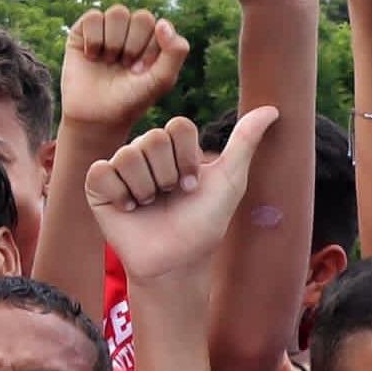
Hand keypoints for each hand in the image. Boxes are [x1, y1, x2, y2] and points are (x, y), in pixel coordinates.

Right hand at [58, 5, 189, 128]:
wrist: (95, 116)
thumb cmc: (131, 99)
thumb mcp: (161, 80)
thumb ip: (175, 52)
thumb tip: (162, 22)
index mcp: (154, 39)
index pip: (160, 27)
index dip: (150, 51)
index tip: (141, 73)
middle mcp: (132, 30)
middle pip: (142, 17)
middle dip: (134, 46)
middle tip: (125, 68)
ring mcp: (108, 28)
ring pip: (118, 13)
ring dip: (114, 42)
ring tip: (109, 61)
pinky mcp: (83, 30)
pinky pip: (94, 16)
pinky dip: (94, 39)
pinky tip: (92, 56)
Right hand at [86, 108, 278, 281]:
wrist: (176, 261)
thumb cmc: (204, 223)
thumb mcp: (229, 181)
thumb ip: (245, 142)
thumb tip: (274, 108)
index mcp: (174, 147)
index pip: (178, 126)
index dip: (188, 158)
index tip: (193, 184)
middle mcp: (146, 152)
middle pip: (153, 139)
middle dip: (167, 174)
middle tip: (170, 197)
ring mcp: (120, 168)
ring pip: (128, 155)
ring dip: (145, 188)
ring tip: (148, 205)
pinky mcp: (97, 186)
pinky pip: (102, 171)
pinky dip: (118, 194)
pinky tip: (128, 209)